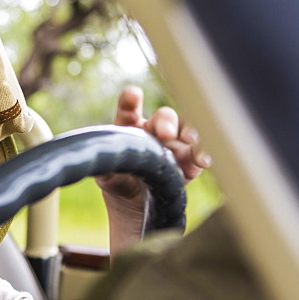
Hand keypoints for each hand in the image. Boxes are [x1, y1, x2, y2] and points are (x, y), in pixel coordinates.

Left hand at [97, 85, 210, 201]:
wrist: (134, 205)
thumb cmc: (118, 181)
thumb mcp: (106, 175)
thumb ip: (104, 166)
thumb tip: (96, 163)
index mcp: (129, 127)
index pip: (128, 110)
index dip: (130, 101)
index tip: (132, 94)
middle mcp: (154, 131)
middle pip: (164, 117)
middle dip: (166, 121)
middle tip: (165, 133)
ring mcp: (174, 144)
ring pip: (187, 131)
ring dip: (190, 132)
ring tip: (189, 139)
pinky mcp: (189, 162)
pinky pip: (199, 154)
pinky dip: (202, 154)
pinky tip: (201, 160)